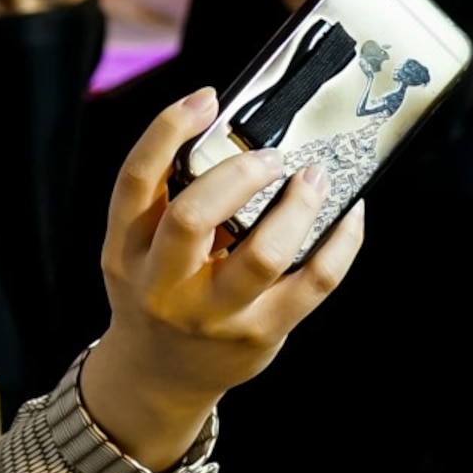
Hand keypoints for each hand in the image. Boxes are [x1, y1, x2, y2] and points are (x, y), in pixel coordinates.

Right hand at [79, 89, 363, 471]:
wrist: (158, 375)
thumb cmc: (156, 294)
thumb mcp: (137, 251)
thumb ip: (166, 203)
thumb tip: (234, 137)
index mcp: (126, 251)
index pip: (136, 182)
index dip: (168, 132)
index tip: (206, 98)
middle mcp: (161, 284)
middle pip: (192, 217)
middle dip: (240, 173)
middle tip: (272, 156)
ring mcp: (211, 314)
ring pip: (262, 255)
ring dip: (298, 207)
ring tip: (314, 179)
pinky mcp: (259, 333)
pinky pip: (313, 282)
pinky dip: (341, 243)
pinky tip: (347, 217)